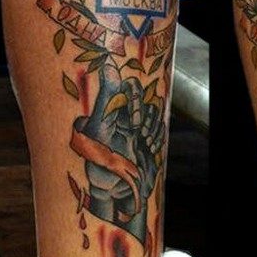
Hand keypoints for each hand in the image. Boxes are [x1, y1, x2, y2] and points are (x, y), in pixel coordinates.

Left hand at [80, 64, 163, 203]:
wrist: (112, 192)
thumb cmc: (98, 160)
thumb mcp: (99, 125)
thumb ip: (107, 95)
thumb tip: (109, 64)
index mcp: (108, 107)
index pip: (130, 86)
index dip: (136, 98)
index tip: (133, 120)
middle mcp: (121, 115)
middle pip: (147, 100)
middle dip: (146, 118)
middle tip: (138, 136)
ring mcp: (134, 129)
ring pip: (154, 116)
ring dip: (152, 131)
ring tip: (142, 146)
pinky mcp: (144, 143)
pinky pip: (158, 132)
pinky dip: (156, 141)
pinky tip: (149, 151)